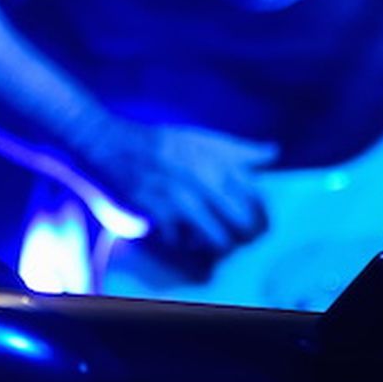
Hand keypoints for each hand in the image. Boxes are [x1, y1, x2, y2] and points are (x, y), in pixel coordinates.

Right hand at [79, 112, 278, 270]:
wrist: (108, 142)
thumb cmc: (157, 141)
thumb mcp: (198, 136)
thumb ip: (236, 148)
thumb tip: (274, 152)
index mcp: (217, 158)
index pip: (257, 196)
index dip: (261, 214)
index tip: (256, 219)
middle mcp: (204, 177)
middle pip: (244, 222)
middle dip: (244, 235)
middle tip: (236, 236)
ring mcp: (181, 196)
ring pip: (219, 238)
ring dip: (216, 244)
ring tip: (209, 240)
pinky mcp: (159, 212)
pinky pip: (183, 241)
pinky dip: (183, 243)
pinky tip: (179, 234)